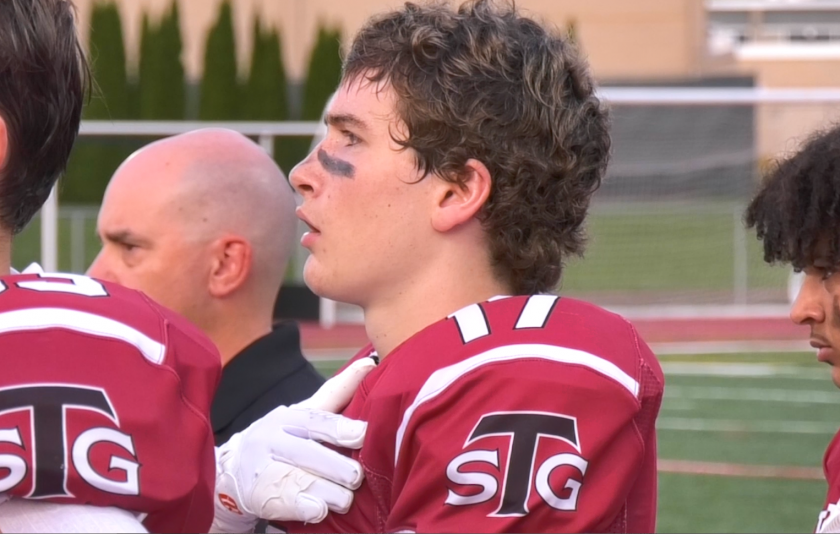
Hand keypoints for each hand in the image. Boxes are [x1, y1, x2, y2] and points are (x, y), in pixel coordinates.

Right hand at [210, 357, 375, 532]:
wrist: (231, 471)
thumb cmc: (282, 437)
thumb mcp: (305, 412)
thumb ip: (338, 391)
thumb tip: (372, 363)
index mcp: (289, 417)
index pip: (316, 421)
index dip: (340, 428)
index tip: (362, 435)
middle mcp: (273, 440)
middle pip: (310, 454)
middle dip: (339, 468)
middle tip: (357, 477)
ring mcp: (264, 470)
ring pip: (303, 482)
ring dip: (330, 492)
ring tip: (345, 497)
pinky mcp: (261, 498)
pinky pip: (292, 504)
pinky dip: (310, 508)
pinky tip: (320, 508)